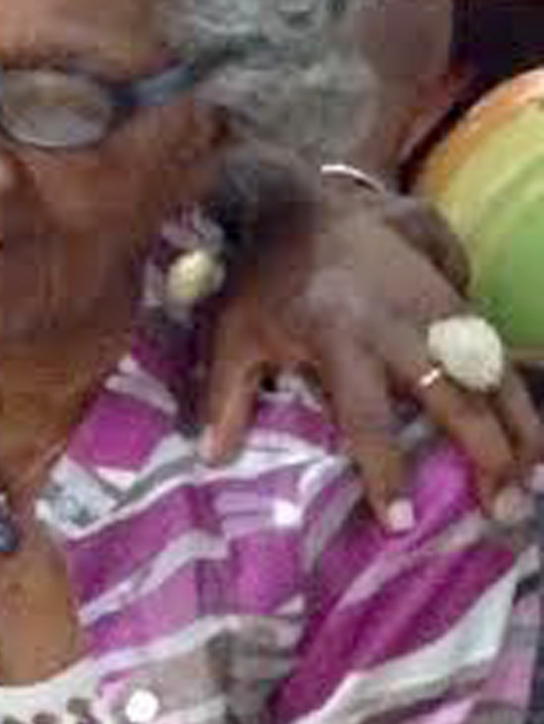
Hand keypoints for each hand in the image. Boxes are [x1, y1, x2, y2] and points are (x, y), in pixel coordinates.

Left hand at [201, 190, 541, 527]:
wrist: (300, 202)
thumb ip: (225, 395)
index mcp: (339, 336)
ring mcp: (432, 305)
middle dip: (485, 456)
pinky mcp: (452, 293)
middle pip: (453, 397)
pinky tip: (528, 438)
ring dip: (519, 428)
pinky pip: (495, 347)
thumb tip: (213, 458)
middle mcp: (396, 323)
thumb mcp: (232, 332)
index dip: (386, 471)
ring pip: (492, 372)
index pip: (368, 416)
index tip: (400, 521)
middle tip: (502, 512)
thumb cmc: (264, 277)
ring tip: (530, 484)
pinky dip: (517, 392)